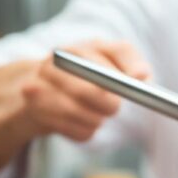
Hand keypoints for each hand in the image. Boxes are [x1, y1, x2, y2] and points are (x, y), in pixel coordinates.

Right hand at [0, 40, 150, 174]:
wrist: (35, 91)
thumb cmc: (82, 81)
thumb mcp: (107, 69)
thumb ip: (130, 68)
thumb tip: (144, 76)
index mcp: (88, 46)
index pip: (119, 50)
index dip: (132, 67)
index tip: (141, 80)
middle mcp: (62, 57)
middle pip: (98, 88)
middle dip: (110, 105)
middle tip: (113, 108)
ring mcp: (44, 80)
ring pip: (84, 112)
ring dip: (95, 120)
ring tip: (92, 116)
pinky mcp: (33, 106)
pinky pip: (72, 128)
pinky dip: (81, 131)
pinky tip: (75, 121)